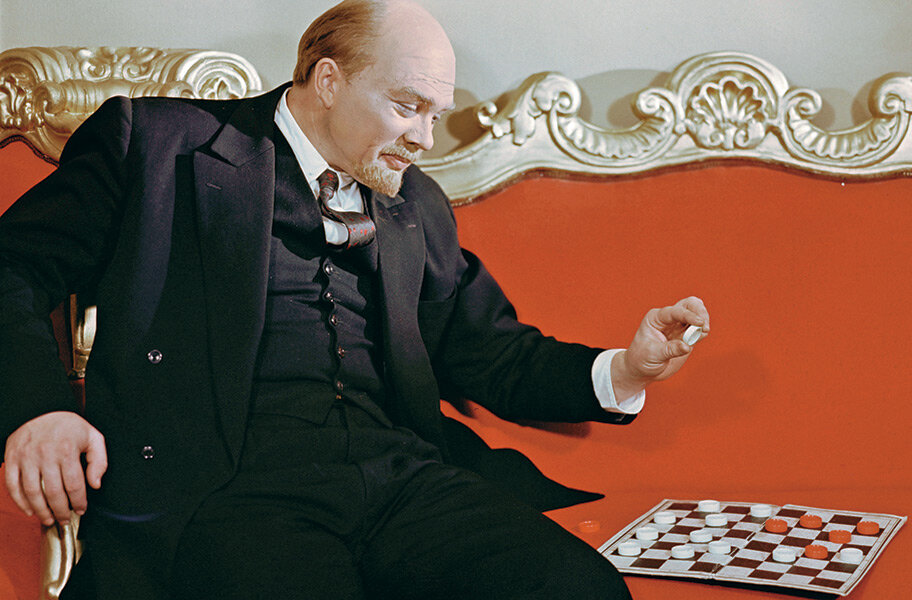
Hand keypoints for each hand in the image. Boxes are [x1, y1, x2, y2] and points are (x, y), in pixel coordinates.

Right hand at [4, 411, 106, 525]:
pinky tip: (30, 511)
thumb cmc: (69, 426)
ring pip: (32, 492)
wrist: (40, 409)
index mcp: (67, 450)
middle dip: (60, 511)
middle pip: (53, 492)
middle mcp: (45, 455)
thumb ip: (99, 461)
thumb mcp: (92, 437)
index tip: (81, 510)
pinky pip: (13, 486)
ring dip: (40, 511)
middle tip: (65, 520)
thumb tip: (96, 484)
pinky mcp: (12, 459)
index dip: (78, 502)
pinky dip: (20, 502)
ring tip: (49, 519)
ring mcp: (26, 458)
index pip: (74, 484)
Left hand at [611, 296, 708, 398]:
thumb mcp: (652, 354)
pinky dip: (703, 331)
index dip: (688, 315)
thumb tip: (687, 347)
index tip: (699, 322)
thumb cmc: (641, 359)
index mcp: (656, 318)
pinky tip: (700, 337)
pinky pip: (699, 329)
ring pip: (697, 313)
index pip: (674, 311)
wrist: (642, 370)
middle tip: (704, 326)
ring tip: (702, 333)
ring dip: (703, 321)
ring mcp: (679, 326)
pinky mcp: (687, 336)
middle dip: (700, 311)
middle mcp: (668, 319)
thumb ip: (670, 350)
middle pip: (689, 304)